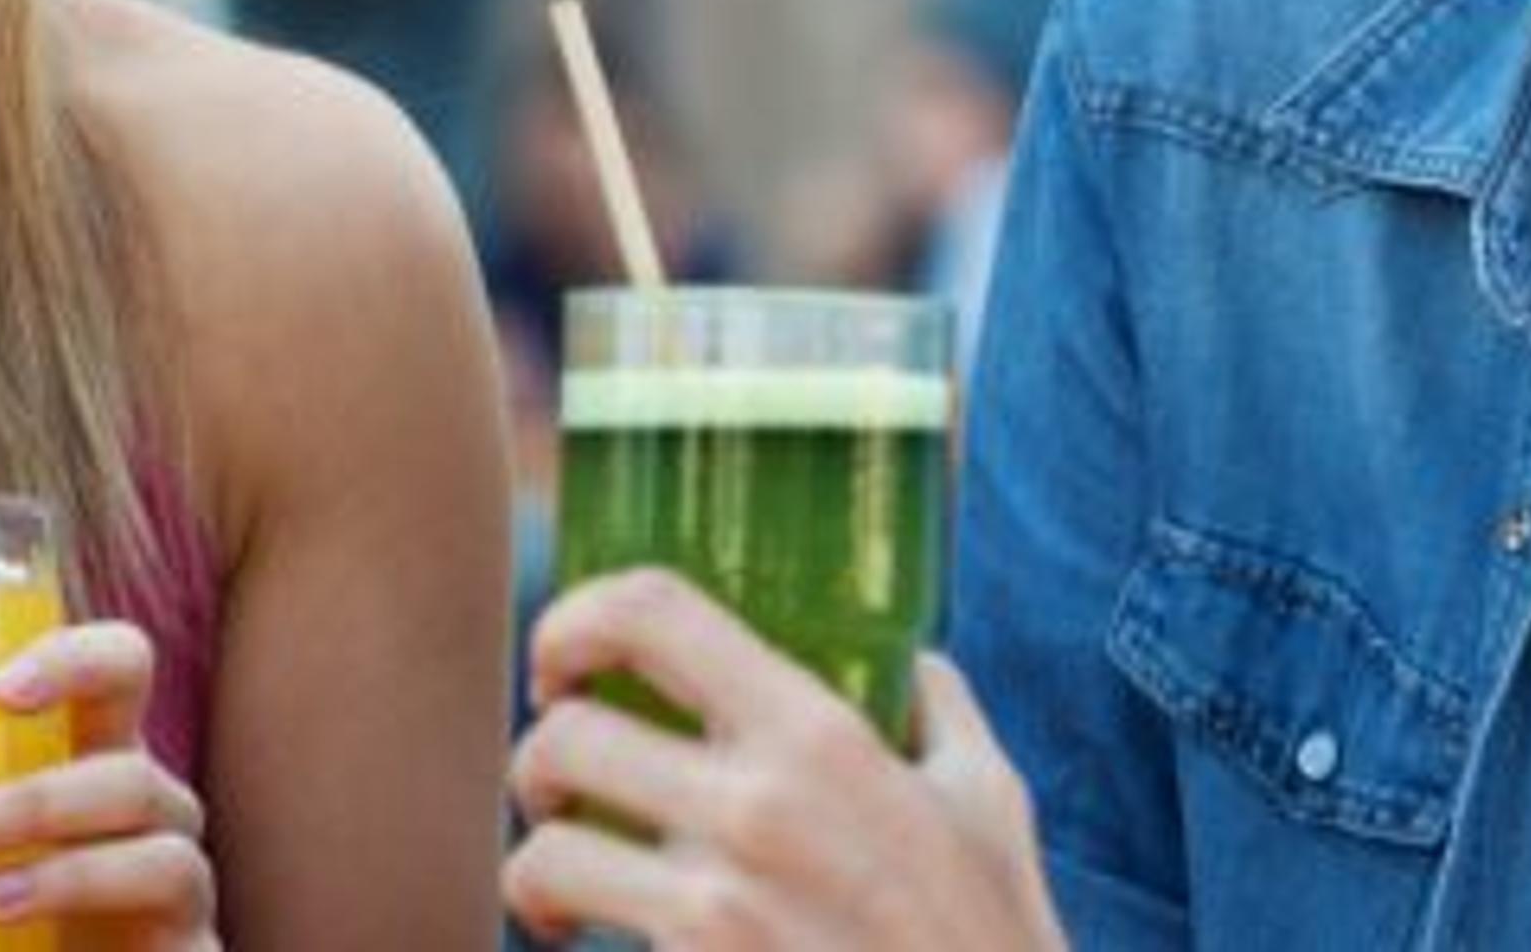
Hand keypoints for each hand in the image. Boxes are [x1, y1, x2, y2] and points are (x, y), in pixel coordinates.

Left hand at [0, 620, 218, 947]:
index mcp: (86, 750)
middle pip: (134, 753)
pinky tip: (10, 914)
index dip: (74, 654)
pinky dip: (85, 891)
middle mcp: (142, 798)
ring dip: (55, 851)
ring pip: (150, 825)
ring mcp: (174, 867)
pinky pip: (166, 893)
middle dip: (37, 788)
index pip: (116, 665)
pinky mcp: (190, 935)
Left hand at [503, 570, 1063, 950]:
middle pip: (564, 736)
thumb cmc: (995, 941)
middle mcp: (755, 810)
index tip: (563, 662)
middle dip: (536, 763)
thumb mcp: (990, 804)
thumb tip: (914, 664)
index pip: (649, 612)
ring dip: (535, 872)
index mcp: (819, 735)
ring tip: (564, 890)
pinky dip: (564, 947)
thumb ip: (944, 715)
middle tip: (562, 794)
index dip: (573, 619)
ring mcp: (717, 913)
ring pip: (547, 856)